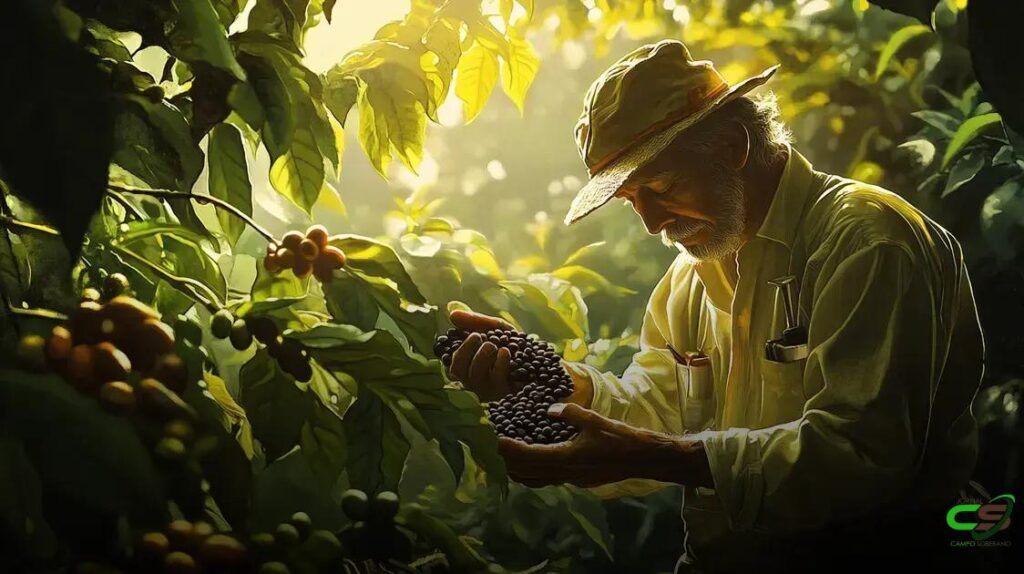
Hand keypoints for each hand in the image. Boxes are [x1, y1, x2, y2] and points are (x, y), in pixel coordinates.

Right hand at [447, 309, 514, 401]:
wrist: (542, 359)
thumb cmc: (515, 345)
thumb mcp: (497, 329)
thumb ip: (476, 321)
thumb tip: (452, 313)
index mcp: (470, 365)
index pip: (453, 363)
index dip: (460, 350)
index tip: (474, 334)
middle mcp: (475, 380)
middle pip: (459, 371)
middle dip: (466, 352)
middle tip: (478, 337)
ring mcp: (488, 390)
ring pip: (475, 378)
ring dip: (481, 358)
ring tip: (492, 345)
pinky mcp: (503, 394)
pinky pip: (496, 381)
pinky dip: (499, 365)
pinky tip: (505, 352)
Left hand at [497, 403, 711, 487]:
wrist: (646, 459)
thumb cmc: (623, 438)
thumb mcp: (596, 420)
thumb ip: (571, 413)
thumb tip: (550, 407)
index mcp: (567, 458)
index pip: (527, 457)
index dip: (506, 449)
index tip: (491, 438)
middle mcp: (566, 473)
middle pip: (525, 473)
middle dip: (506, 460)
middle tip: (491, 444)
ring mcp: (572, 479)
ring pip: (535, 479)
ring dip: (518, 468)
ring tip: (507, 451)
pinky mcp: (578, 480)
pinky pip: (548, 478)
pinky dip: (534, 470)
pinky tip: (533, 456)